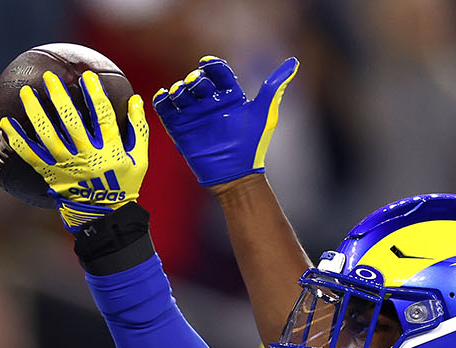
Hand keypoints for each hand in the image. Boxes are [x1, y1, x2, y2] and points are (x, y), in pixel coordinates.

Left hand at [0, 70, 149, 232]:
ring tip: (26, 92)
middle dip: (60, 98)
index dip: (95, 95)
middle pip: (71, 123)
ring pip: (48, 136)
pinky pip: (31, 156)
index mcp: (110, 151)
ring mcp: (67, 167)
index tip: (88, 75)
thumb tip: (136, 99)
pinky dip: (17, 140)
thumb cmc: (124, 185)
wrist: (105, 218)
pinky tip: (5, 123)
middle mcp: (87, 158)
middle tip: (50, 78)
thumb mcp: (140, 160)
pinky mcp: (51, 175)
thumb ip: (138, 130)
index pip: (103, 117)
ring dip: (36, 113)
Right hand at [153, 56, 297, 187]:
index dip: (211, 65)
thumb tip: (293, 63)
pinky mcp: (179, 128)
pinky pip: (165, 109)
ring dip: (179, 89)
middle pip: (197, 80)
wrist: (235, 175)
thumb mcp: (265, 114)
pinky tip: (166, 99)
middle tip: (197, 87)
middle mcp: (210, 103)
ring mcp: (194, 115)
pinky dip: (162, 101)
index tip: (207, 65)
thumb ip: (274, 87)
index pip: (217, 72)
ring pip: (180, 92)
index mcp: (229, 96)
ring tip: (182, 95)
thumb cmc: (252, 146)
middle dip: (195, 79)